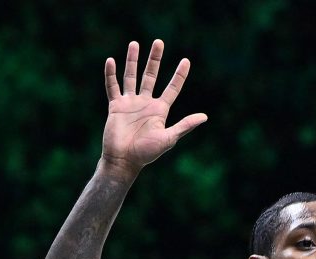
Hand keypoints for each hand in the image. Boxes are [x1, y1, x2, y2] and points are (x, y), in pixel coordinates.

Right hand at [101, 40, 206, 175]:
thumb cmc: (147, 153)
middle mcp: (146, 103)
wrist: (124, 160)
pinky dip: (111, 74)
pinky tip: (111, 61)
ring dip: (132, 60)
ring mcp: (130, 103)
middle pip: (151, 76)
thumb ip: (185, 125)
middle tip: (159, 42)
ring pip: (131, 76)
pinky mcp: (115, 106)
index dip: (179, 75)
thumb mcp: (169, 138)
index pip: (172, 88)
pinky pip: (112, 87)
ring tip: (134, 43)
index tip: (186, 60)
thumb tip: (204, 117)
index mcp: (160, 110)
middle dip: (155, 59)